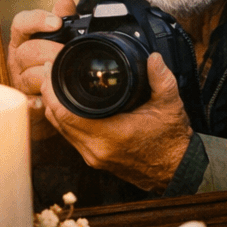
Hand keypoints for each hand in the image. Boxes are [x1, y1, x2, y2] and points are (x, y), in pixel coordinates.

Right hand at [8, 0, 77, 140]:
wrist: (52, 98)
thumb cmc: (53, 62)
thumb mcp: (61, 39)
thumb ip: (63, 20)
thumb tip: (64, 1)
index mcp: (25, 40)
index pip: (21, 23)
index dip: (37, 20)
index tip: (57, 22)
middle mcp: (18, 59)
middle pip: (27, 51)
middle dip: (50, 51)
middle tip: (69, 53)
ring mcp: (18, 81)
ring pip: (27, 76)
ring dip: (47, 76)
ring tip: (63, 74)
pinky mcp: (23, 104)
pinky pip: (25, 103)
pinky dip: (34, 103)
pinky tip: (43, 103)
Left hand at [41, 51, 193, 191]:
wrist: (176, 169)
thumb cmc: (172, 141)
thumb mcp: (170, 105)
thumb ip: (161, 78)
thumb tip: (153, 58)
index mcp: (110, 135)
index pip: (65, 114)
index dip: (52, 91)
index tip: (50, 70)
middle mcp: (96, 149)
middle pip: (57, 121)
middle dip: (50, 95)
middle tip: (50, 72)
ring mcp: (93, 157)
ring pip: (61, 130)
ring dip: (56, 109)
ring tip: (56, 86)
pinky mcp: (95, 160)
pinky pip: (71, 138)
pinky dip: (66, 121)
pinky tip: (69, 107)